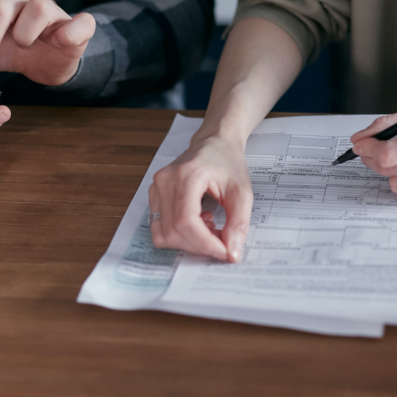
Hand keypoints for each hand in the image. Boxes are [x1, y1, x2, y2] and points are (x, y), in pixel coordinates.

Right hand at [148, 136, 253, 261]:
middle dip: (199, 245)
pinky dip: (179, 234)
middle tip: (221, 241)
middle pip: (173, 231)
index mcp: (187, 175)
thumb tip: (231, 253)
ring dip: (188, 242)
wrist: (214, 142)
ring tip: (209, 228)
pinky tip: (198, 222)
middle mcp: (165, 181)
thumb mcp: (242, 192)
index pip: (186, 221)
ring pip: (162, 234)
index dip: (205, 243)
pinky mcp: (154, 195)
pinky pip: (159, 227)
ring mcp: (156, 187)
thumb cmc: (227, 162)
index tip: (224, 251)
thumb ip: (238, 224)